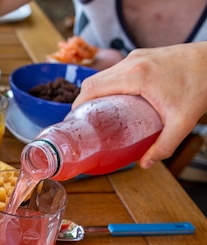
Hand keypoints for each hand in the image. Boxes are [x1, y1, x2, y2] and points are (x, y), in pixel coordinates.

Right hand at [73, 42, 206, 168]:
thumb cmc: (202, 84)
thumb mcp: (183, 121)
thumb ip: (164, 146)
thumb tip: (144, 164)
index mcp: (136, 76)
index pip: (91, 88)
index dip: (77, 104)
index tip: (74, 121)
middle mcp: (132, 62)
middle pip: (92, 81)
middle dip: (83, 100)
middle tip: (84, 121)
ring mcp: (137, 56)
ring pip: (104, 74)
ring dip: (96, 91)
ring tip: (98, 112)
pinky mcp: (143, 55)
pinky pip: (116, 70)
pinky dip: (109, 84)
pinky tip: (116, 99)